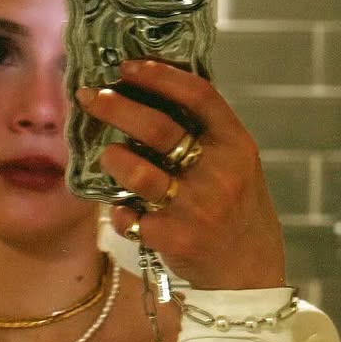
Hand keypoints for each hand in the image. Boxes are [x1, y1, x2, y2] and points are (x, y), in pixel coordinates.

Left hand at [74, 59, 285, 290]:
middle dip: (116, 106)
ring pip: (136, 172)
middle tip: (90, 97)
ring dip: (113, 159)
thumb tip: (152, 90)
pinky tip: (128, 213)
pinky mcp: (174, 238)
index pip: (198, 95)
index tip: (127, 67)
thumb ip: (206, 132)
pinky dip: (121, 212)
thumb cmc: (237, 210)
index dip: (159, 75)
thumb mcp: (237, 164)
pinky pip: (129, 216)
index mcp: (237, 145)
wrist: (249, 274)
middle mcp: (219, 173)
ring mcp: (196, 207)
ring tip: (108, 156)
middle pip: (157, 128)